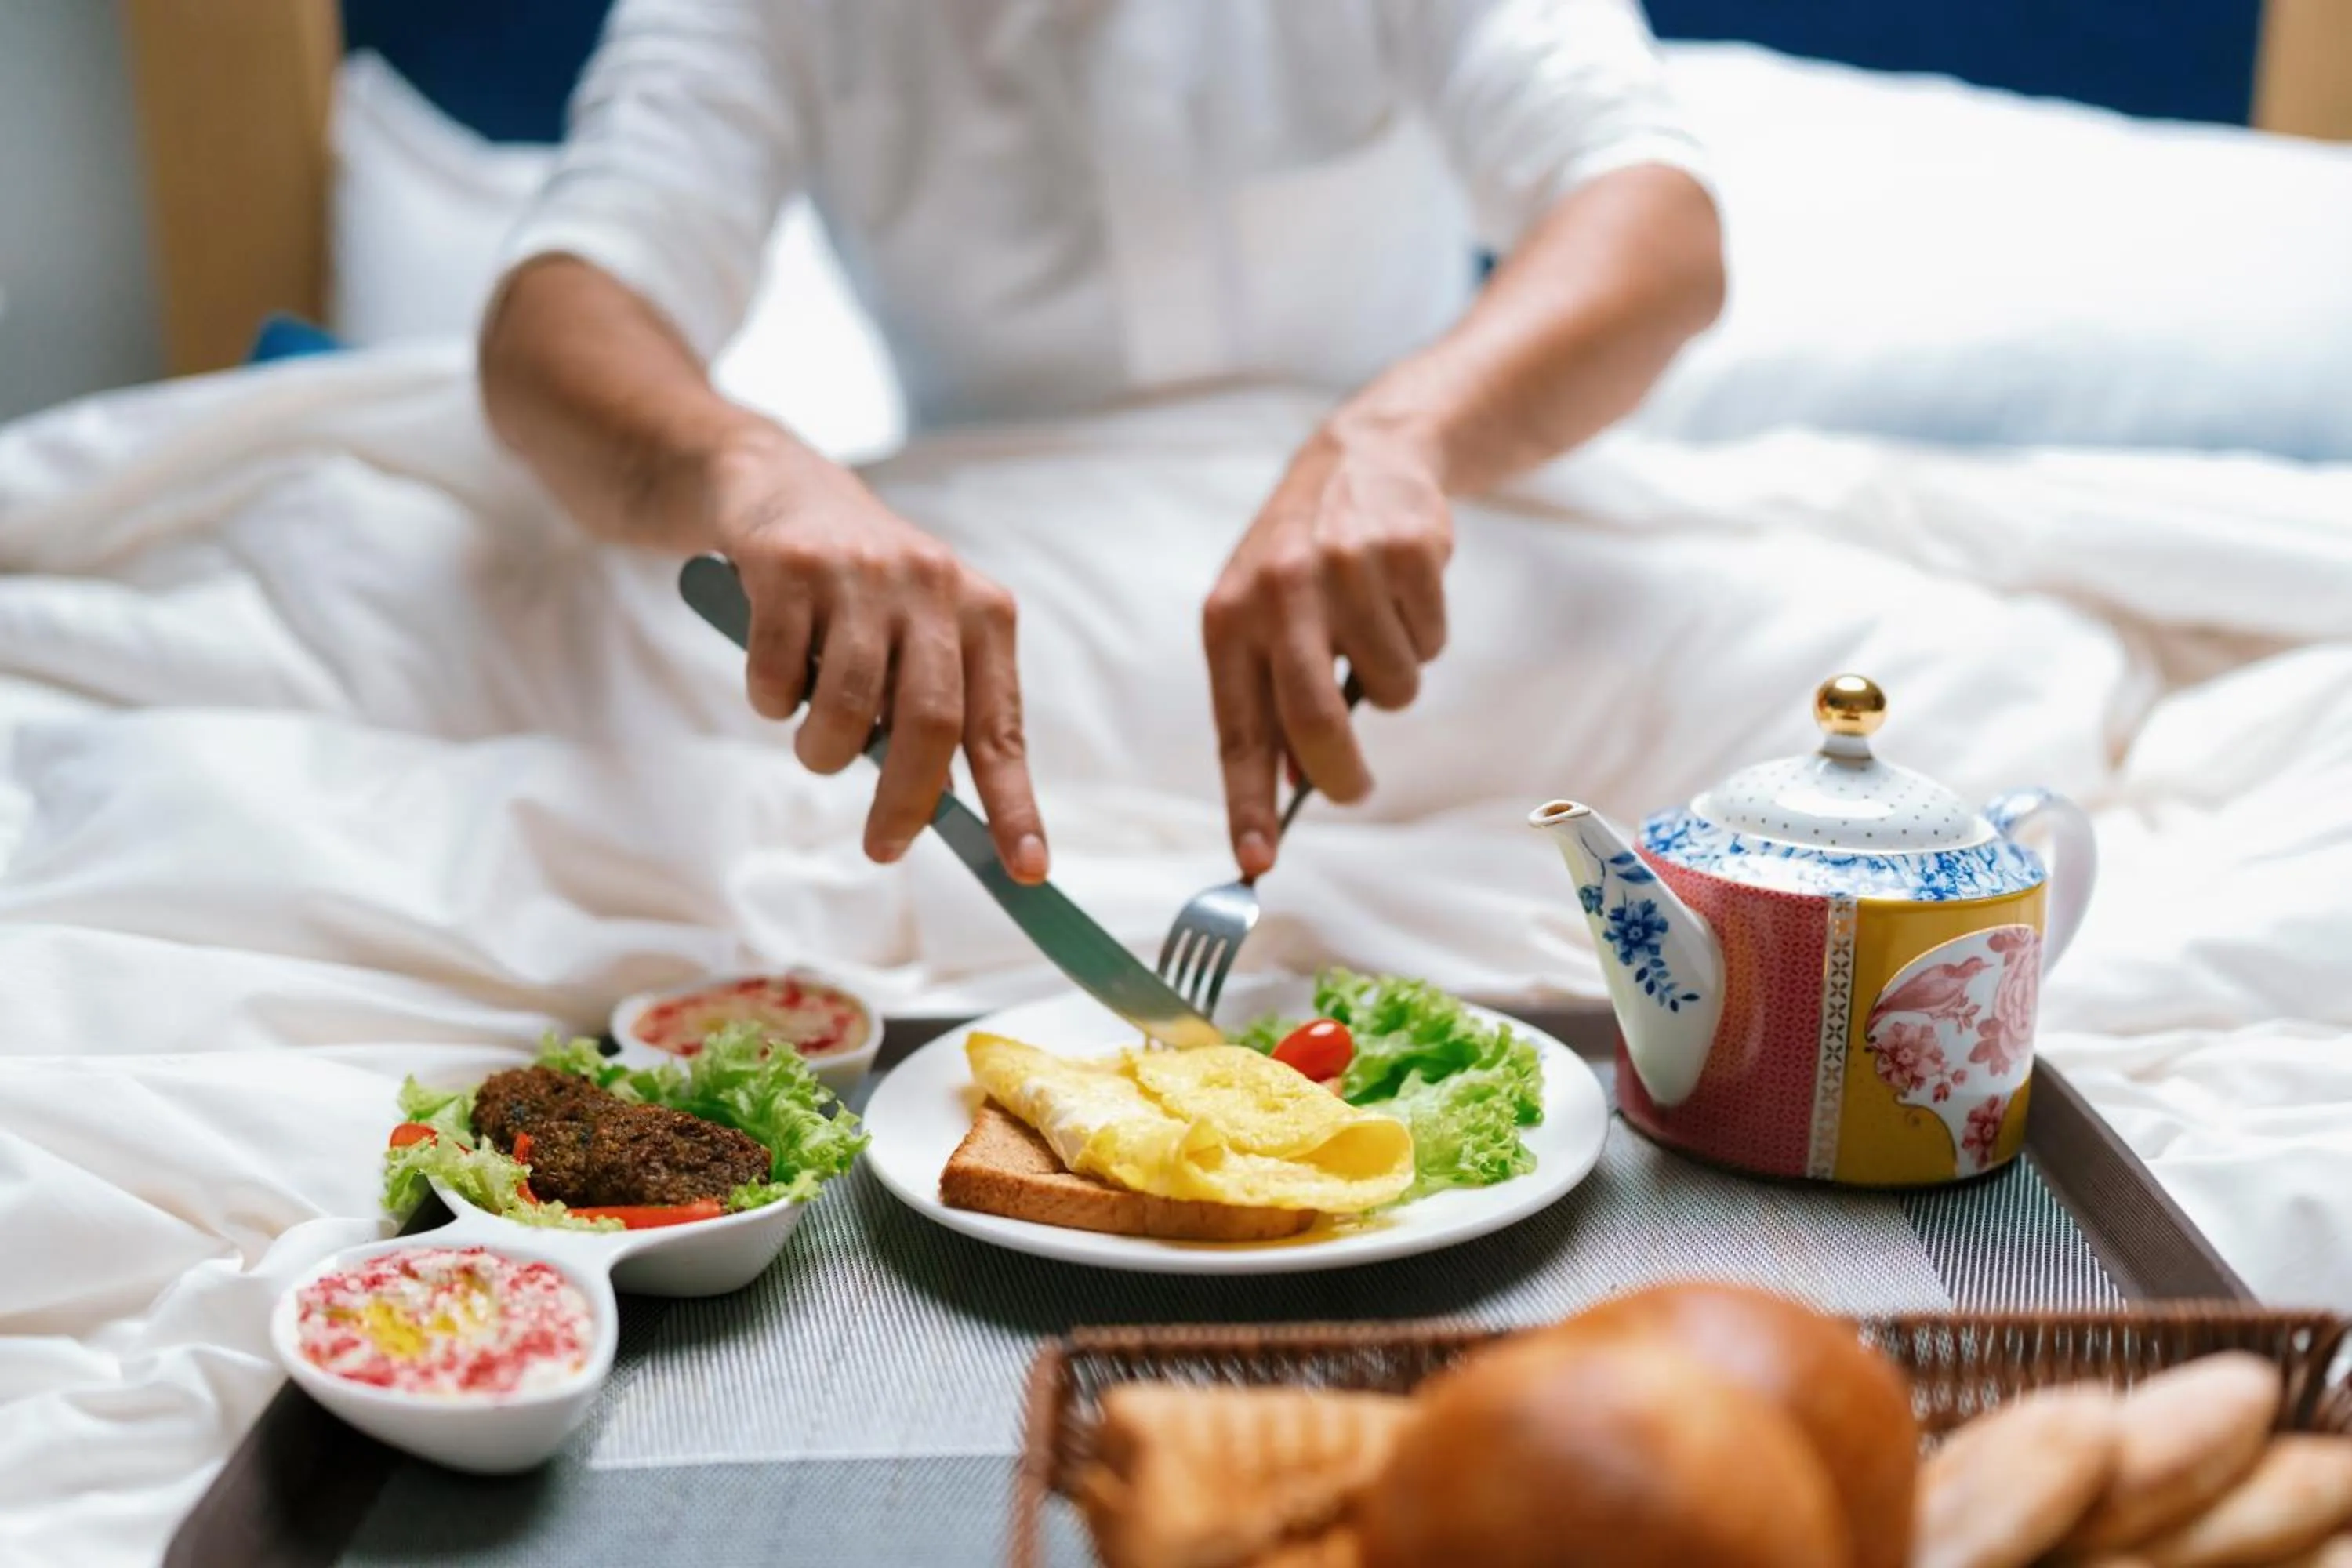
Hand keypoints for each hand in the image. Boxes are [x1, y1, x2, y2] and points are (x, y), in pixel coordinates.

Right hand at [710, 435, 1046, 880]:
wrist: (776, 484)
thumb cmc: (858, 588)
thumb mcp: (919, 635)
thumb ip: (939, 709)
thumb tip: (949, 807)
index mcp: (983, 612)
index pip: (1002, 727)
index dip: (1015, 804)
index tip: (1027, 870)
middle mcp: (933, 586)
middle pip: (933, 723)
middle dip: (907, 802)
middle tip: (884, 847)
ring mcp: (862, 573)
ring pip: (850, 709)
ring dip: (824, 752)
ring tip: (815, 743)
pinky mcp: (792, 566)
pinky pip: (781, 676)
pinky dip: (773, 700)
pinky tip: (776, 675)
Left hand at [1202, 421, 1450, 875]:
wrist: (1362, 460)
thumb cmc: (1303, 563)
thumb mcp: (1259, 619)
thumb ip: (1265, 698)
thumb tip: (1280, 787)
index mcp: (1229, 619)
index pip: (1237, 731)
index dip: (1247, 803)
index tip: (1255, 862)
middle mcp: (1279, 592)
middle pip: (1314, 722)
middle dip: (1340, 774)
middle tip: (1354, 788)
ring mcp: (1345, 568)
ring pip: (1390, 688)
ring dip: (1393, 682)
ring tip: (1375, 632)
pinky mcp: (1407, 552)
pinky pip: (1430, 643)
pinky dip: (1425, 636)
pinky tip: (1402, 595)